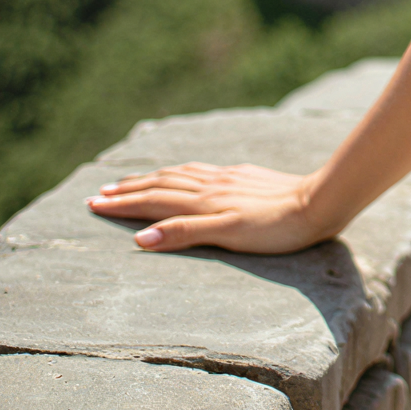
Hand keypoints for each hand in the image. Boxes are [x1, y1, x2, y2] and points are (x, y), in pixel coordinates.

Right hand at [85, 161, 331, 254]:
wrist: (318, 202)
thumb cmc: (276, 227)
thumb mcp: (229, 234)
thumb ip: (185, 233)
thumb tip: (140, 239)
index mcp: (203, 200)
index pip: (153, 199)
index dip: (122, 202)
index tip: (92, 203)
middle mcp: (210, 185)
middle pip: (160, 183)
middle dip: (128, 189)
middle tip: (98, 193)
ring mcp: (227, 178)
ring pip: (179, 174)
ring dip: (150, 177)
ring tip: (129, 179)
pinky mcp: (243, 175)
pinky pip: (200, 170)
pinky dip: (180, 171)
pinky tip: (183, 171)